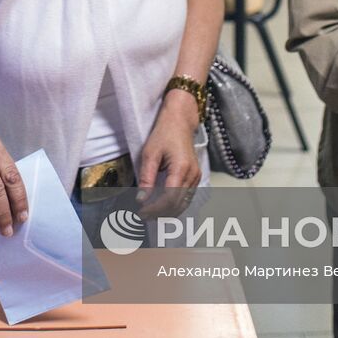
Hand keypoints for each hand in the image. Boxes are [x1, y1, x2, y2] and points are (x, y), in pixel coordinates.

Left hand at [135, 91, 202, 214]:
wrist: (179, 121)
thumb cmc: (165, 133)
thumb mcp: (150, 154)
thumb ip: (146, 178)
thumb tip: (141, 198)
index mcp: (181, 168)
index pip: (170, 198)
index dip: (155, 209)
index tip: (141, 212)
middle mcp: (192, 174)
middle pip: (178, 204)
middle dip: (160, 213)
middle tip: (143, 216)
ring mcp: (196, 176)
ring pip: (184, 203)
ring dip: (167, 212)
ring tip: (150, 213)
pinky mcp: (195, 177)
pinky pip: (186, 197)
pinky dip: (174, 205)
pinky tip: (162, 206)